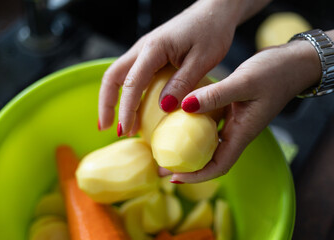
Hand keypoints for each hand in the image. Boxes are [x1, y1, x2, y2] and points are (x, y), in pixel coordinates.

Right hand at [98, 0, 242, 134]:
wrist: (214, 11)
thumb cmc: (211, 31)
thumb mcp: (202, 59)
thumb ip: (182, 82)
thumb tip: (163, 107)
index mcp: (154, 48)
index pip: (132, 83)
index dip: (126, 109)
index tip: (125, 130)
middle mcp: (143, 48)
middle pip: (112, 77)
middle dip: (106, 104)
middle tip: (107, 128)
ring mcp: (144, 50)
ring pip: (119, 75)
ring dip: (114, 99)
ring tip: (119, 124)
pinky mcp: (151, 54)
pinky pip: (132, 75)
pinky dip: (126, 93)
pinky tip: (134, 107)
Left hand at [170, 39, 321, 182]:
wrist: (294, 62)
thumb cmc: (276, 73)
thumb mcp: (245, 82)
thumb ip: (216, 95)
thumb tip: (185, 106)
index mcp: (242, 133)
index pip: (219, 166)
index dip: (196, 176)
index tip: (173, 177)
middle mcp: (236, 131)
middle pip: (208, 157)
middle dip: (185, 164)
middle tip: (160, 162)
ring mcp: (233, 120)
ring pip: (206, 139)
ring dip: (186, 143)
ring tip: (163, 141)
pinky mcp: (230, 108)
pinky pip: (208, 120)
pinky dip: (192, 121)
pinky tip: (177, 114)